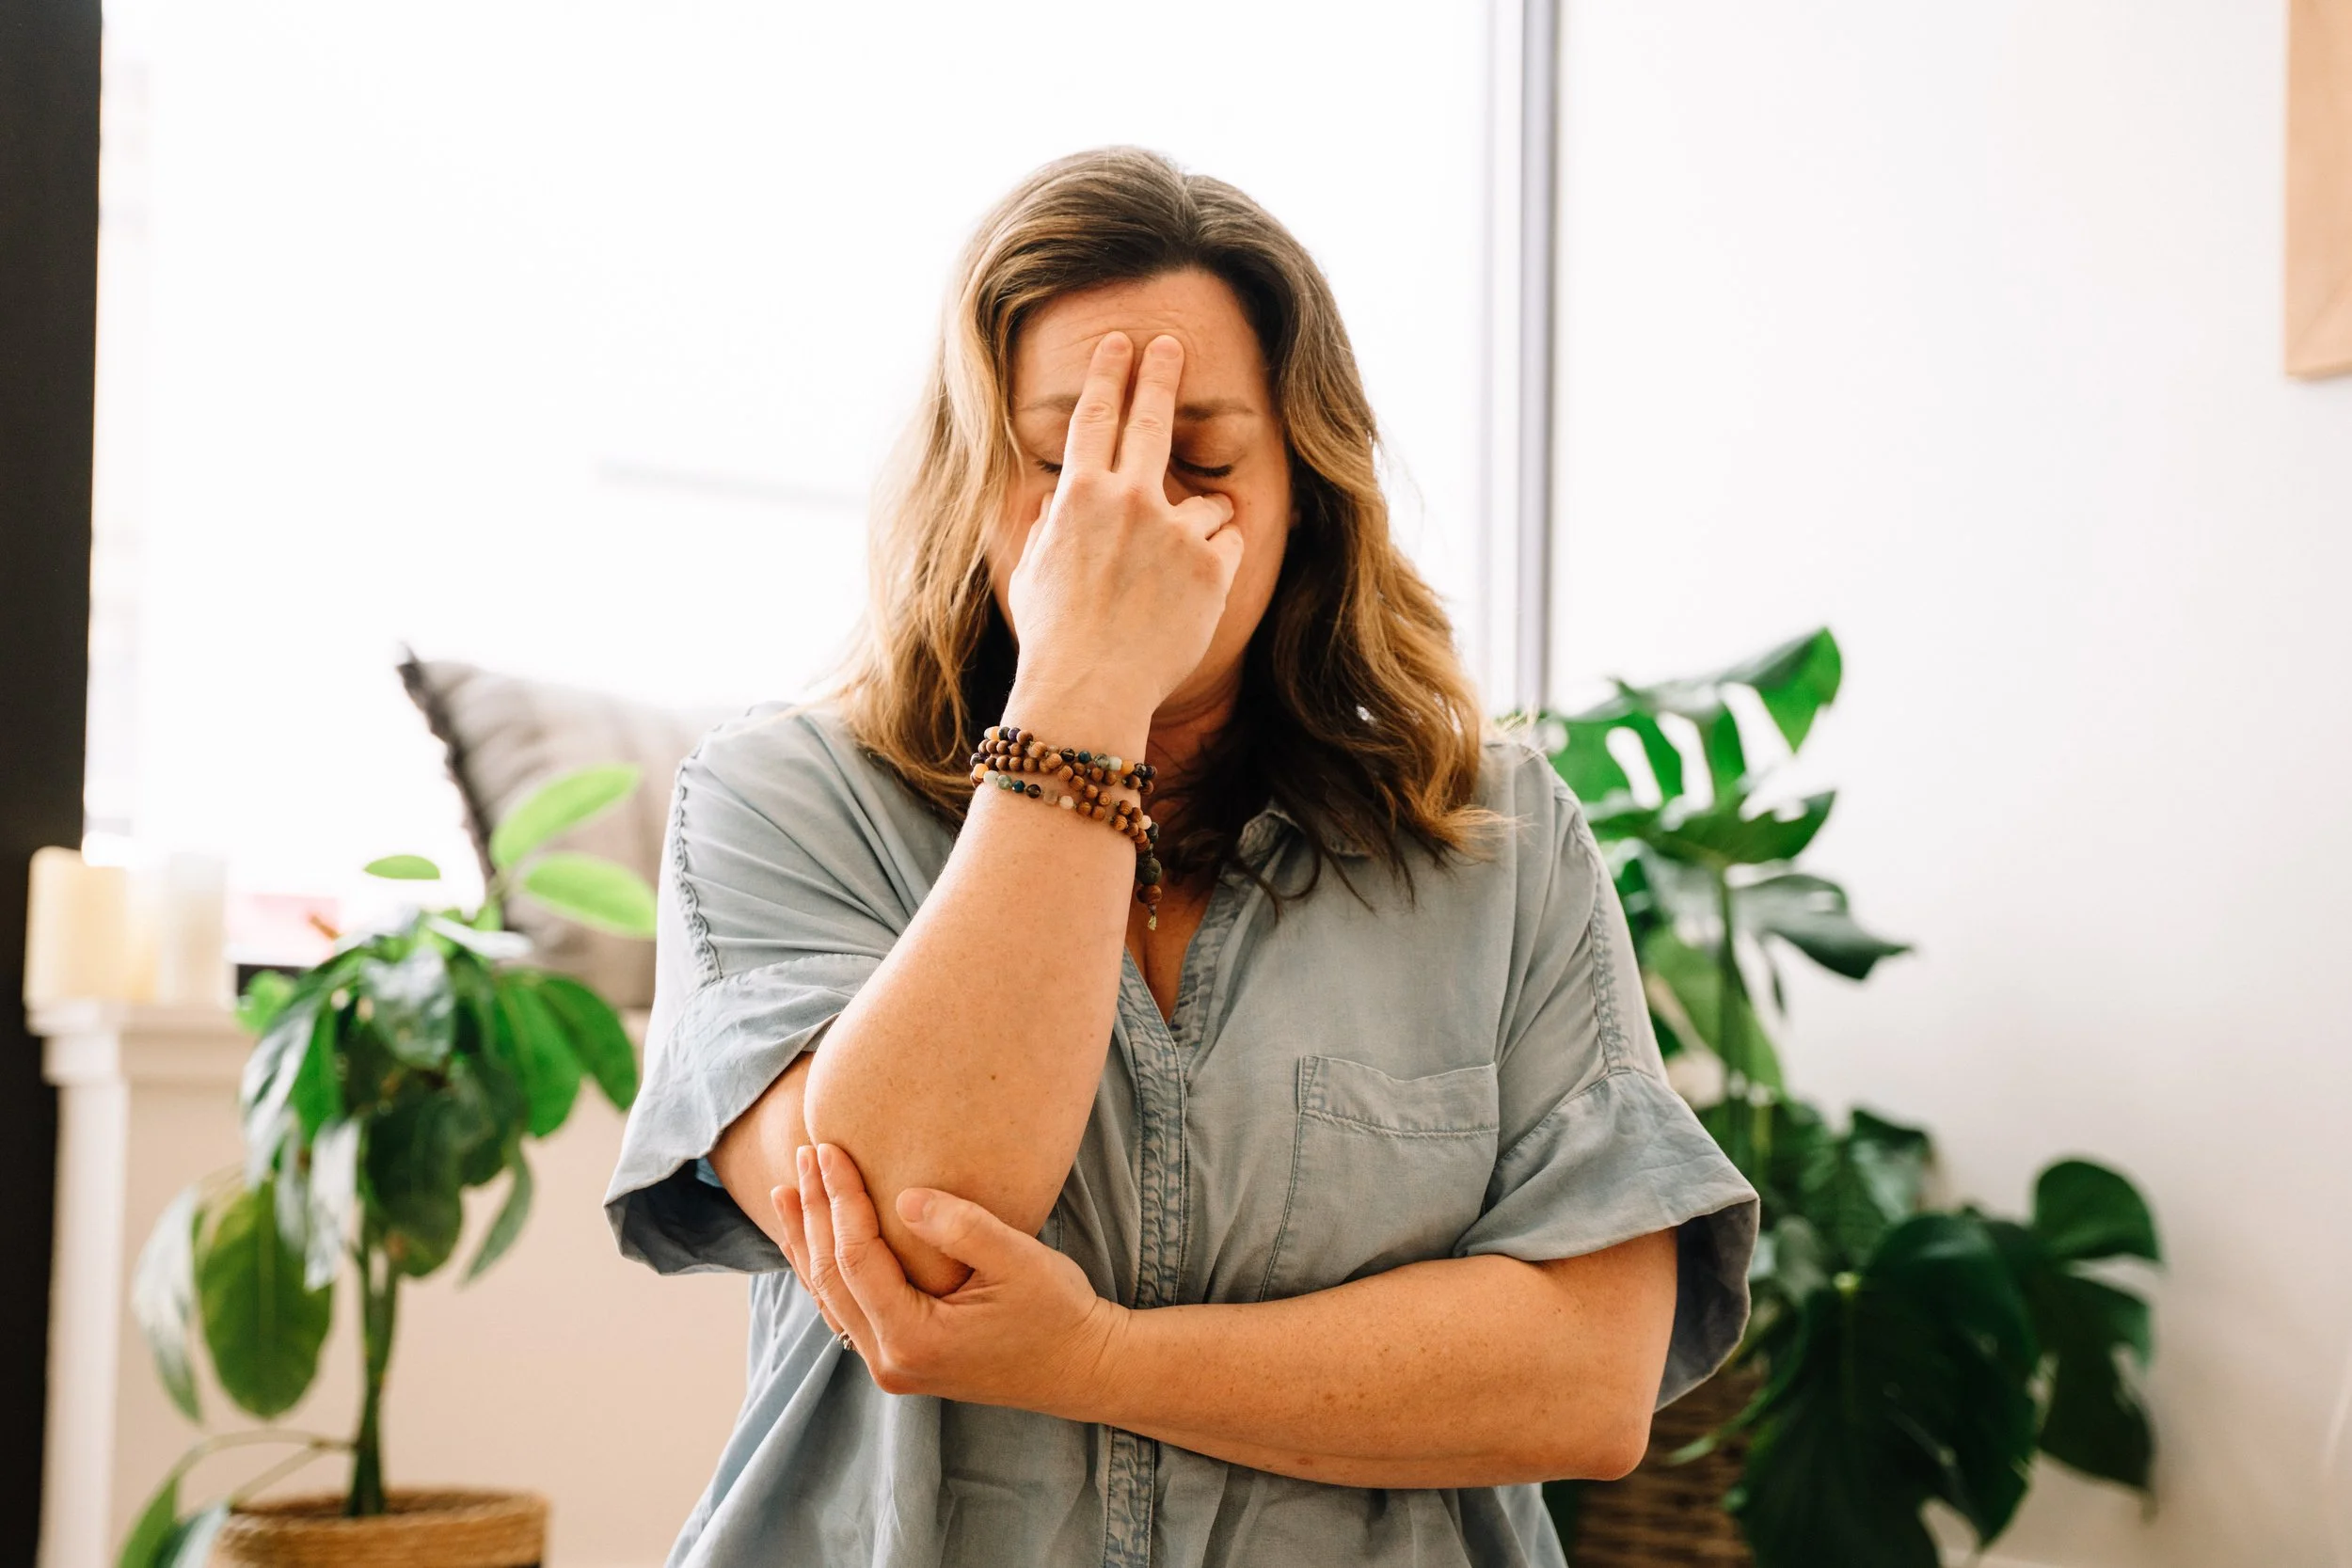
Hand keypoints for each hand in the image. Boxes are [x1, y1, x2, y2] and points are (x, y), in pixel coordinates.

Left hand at [773, 1142, 1125, 1416]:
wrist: (1083, 1369)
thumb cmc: (1058, 1312)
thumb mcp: (1019, 1261)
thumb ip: (961, 1228)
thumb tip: (905, 1197)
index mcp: (913, 1338)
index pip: (856, 1257)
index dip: (839, 1198)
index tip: (828, 1148)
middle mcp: (891, 1361)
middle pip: (832, 1277)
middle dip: (815, 1212)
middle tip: (802, 1156)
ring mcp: (893, 1366)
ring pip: (831, 1297)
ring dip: (808, 1242)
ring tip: (787, 1193)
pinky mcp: (902, 1360)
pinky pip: (848, 1311)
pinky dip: (828, 1271)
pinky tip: (813, 1243)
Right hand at [1006, 332, 1244, 711]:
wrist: (1090, 689)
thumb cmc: (1055, 638)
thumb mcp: (1032, 572)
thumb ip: (1046, 527)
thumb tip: (1053, 503)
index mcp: (1080, 497)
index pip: (1095, 417)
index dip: (1108, 374)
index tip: (1121, 344)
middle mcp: (1129, 501)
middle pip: (1151, 420)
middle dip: (1160, 374)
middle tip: (1170, 345)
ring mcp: (1174, 530)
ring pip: (1206, 503)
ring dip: (1198, 525)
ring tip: (1172, 576)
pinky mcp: (1212, 565)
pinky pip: (1228, 542)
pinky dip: (1216, 560)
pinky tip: (1190, 594)